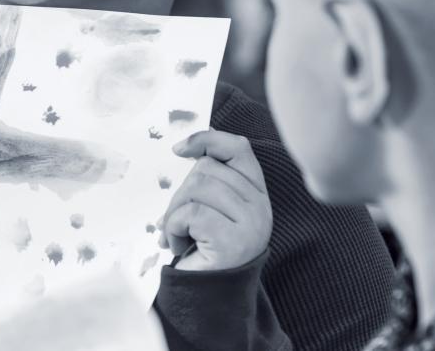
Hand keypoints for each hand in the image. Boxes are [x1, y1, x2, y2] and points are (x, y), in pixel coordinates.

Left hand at [162, 130, 271, 271]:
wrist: (209, 295)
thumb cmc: (205, 248)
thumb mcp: (210, 207)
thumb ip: (208, 180)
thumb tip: (187, 147)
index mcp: (256, 192)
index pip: (238, 148)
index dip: (207, 140)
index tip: (180, 150)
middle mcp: (260, 205)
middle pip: (206, 170)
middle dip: (179, 193)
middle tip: (175, 220)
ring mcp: (250, 223)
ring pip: (196, 189)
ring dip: (174, 213)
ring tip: (178, 235)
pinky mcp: (233, 241)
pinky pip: (191, 215)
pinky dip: (174, 228)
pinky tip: (179, 245)